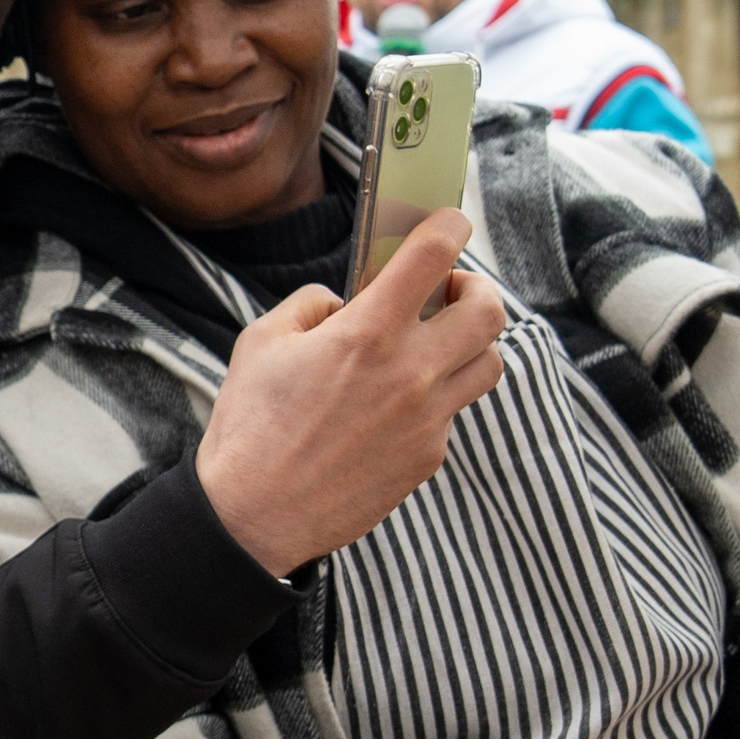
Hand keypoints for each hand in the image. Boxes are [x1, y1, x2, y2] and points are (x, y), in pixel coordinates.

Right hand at [196, 208, 505, 574]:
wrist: (252, 517)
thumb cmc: (250, 427)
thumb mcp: (262, 342)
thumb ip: (312, 305)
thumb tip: (346, 301)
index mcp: (367, 333)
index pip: (434, 256)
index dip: (449, 225)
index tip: (448, 222)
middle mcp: (410, 373)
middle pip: (489, 311)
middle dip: (476, 288)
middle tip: (447, 293)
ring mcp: (427, 420)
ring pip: (489, 362)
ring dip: (469, 342)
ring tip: (434, 345)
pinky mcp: (427, 457)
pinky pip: (453, 411)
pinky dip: (435, 395)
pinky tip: (395, 403)